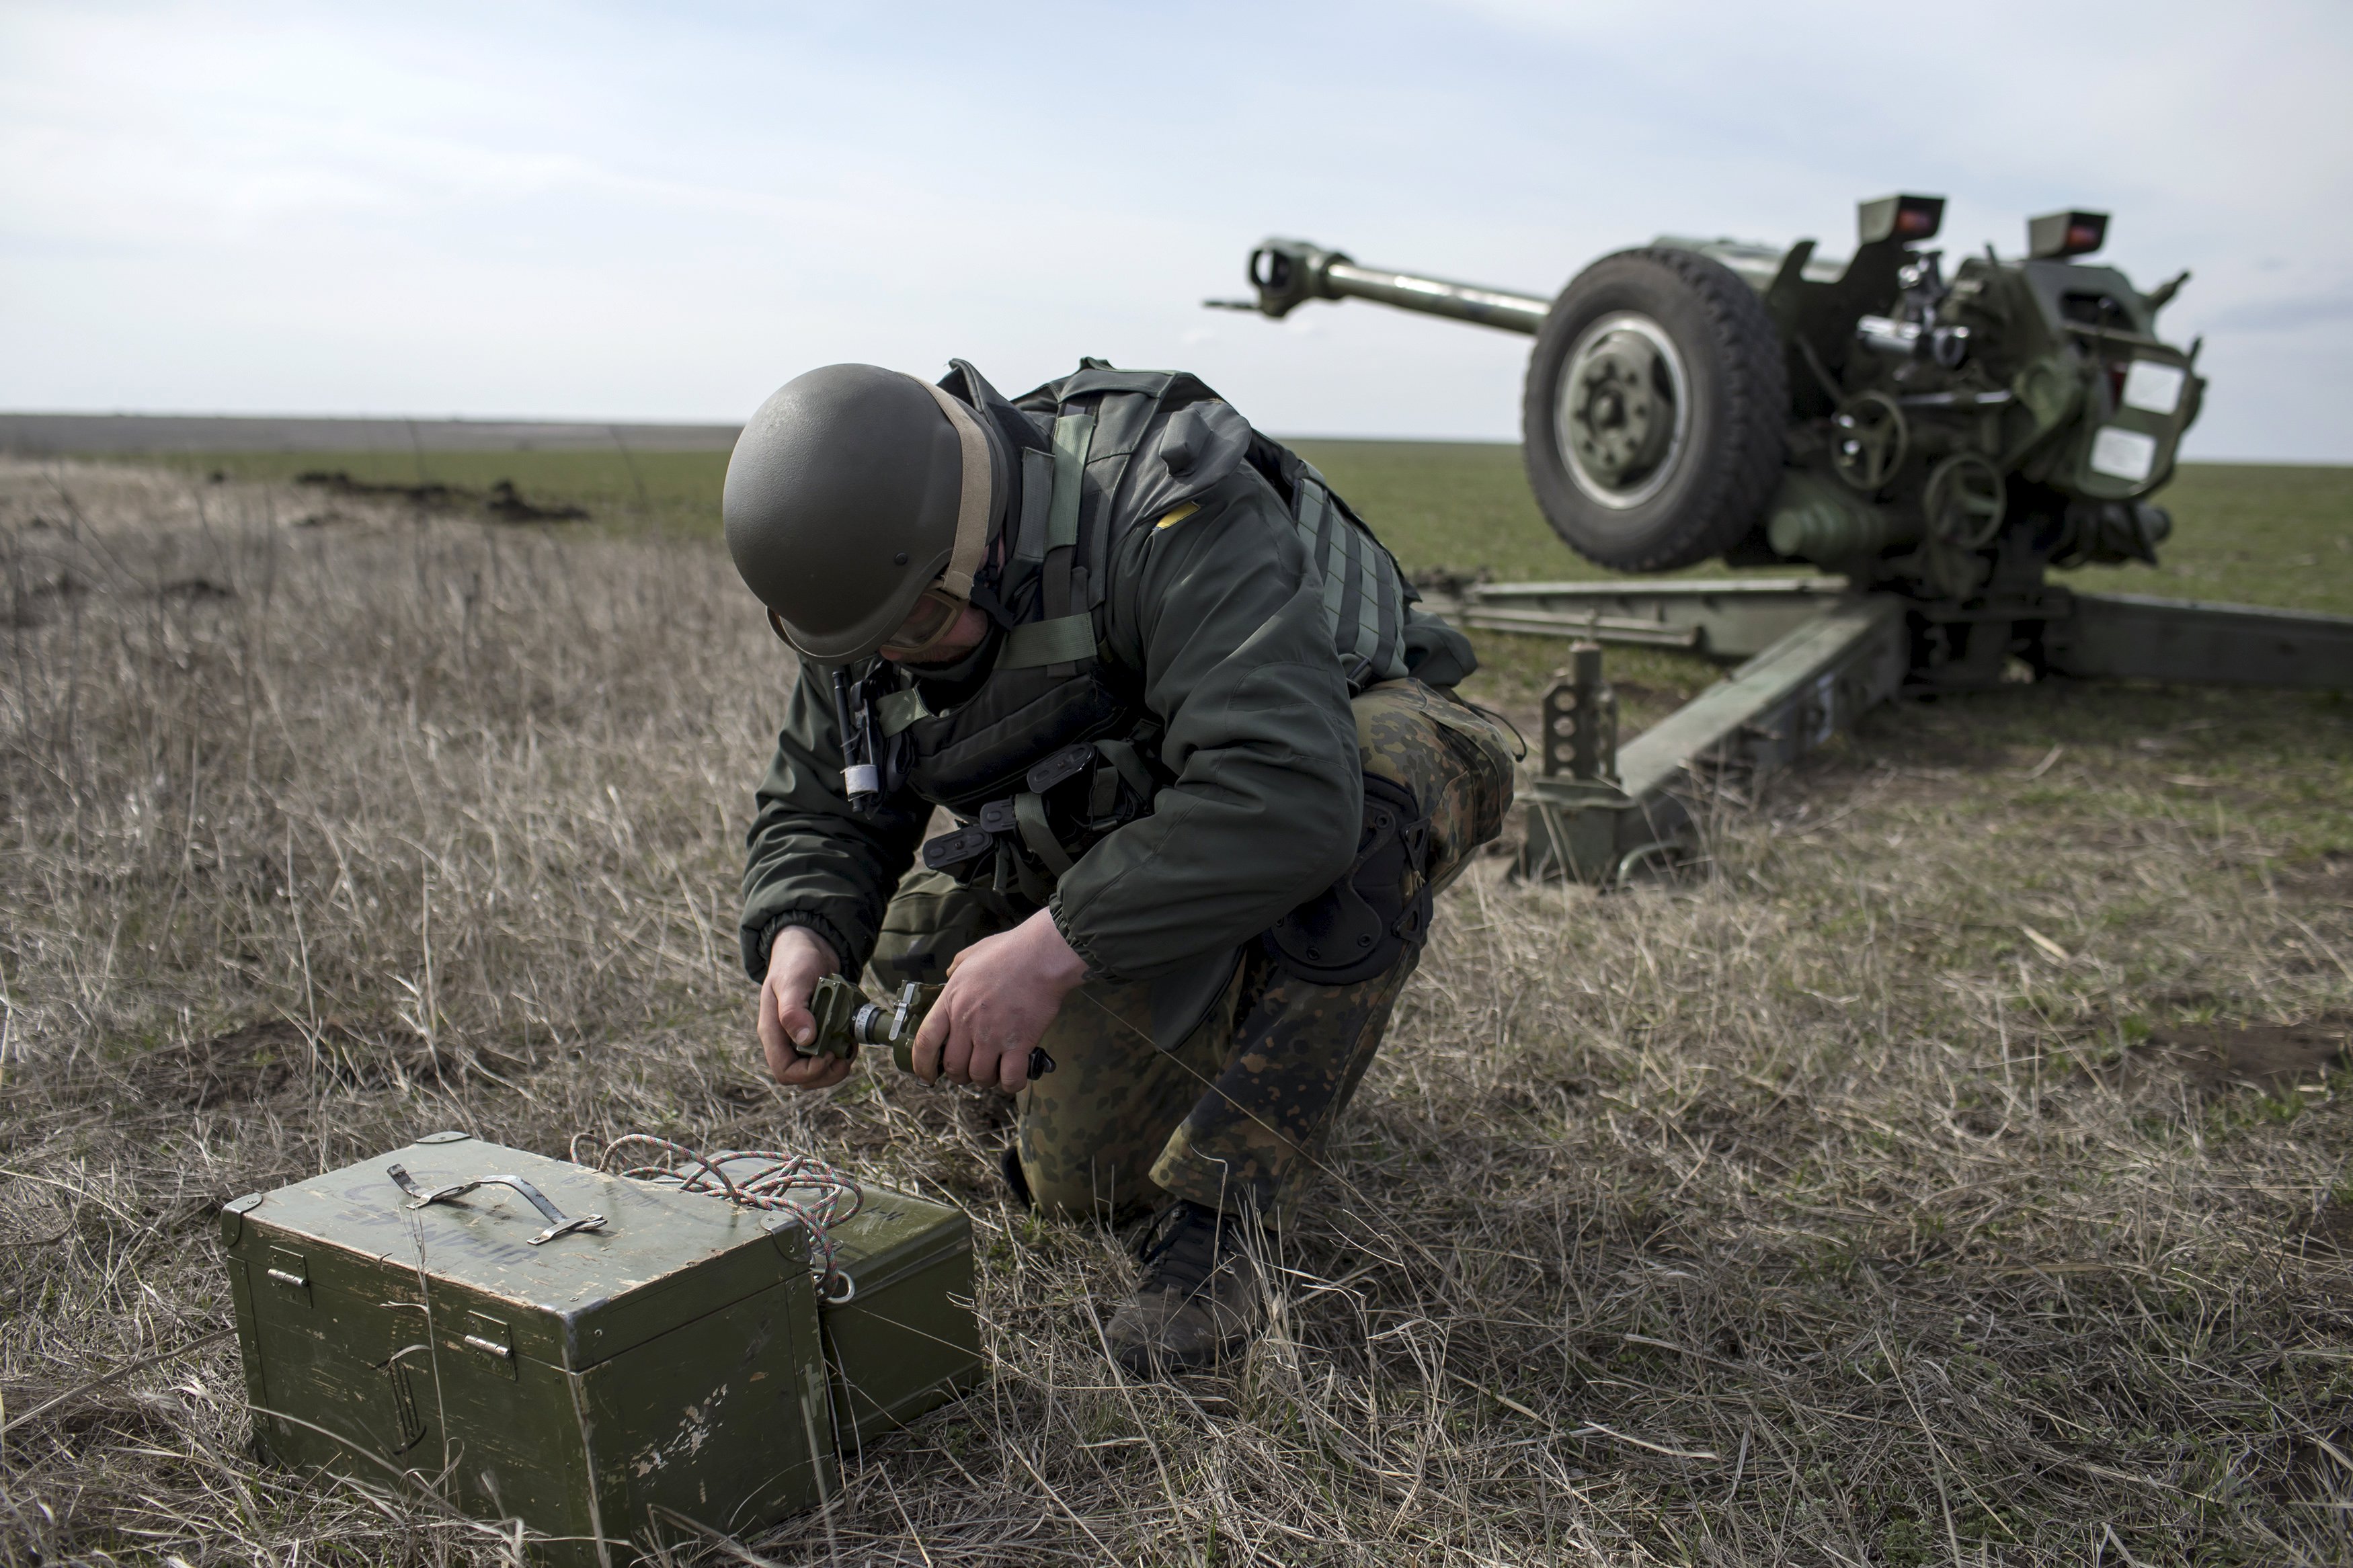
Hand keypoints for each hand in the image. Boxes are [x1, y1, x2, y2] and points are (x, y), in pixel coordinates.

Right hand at [758, 926, 852, 1090]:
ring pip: (817, 1071)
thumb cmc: (795, 961)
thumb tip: (806, 1039)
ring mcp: (802, 1038)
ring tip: (850, 1047)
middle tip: (845, 1055)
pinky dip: (843, 1052)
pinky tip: (851, 1039)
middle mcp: (786, 1040)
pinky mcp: (819, 1033)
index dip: (808, 1072)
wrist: (809, 946)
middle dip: (827, 1073)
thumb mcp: (793, 981)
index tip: (828, 1055)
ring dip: (837, 1066)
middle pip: (802, 1078)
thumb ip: (793, 1010)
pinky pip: (829, 1055)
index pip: (784, 1071)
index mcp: (773, 1032)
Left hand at [911, 909, 1087, 1092]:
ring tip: (995, 1070)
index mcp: (951, 1001)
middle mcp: (967, 1023)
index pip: (925, 1042)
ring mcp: (993, 1036)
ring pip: (980, 1076)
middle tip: (970, 1070)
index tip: (926, 1075)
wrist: (1042, 955)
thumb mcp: (971, 954)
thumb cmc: (1009, 951)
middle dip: (960, 1075)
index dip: (922, 1064)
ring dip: (986, 1078)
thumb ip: (955, 969)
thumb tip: (949, 975)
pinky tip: (1015, 1075)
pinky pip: (1010, 1079)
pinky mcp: (1019, 1044)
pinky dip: (1011, 1083)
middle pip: (953, 1067)